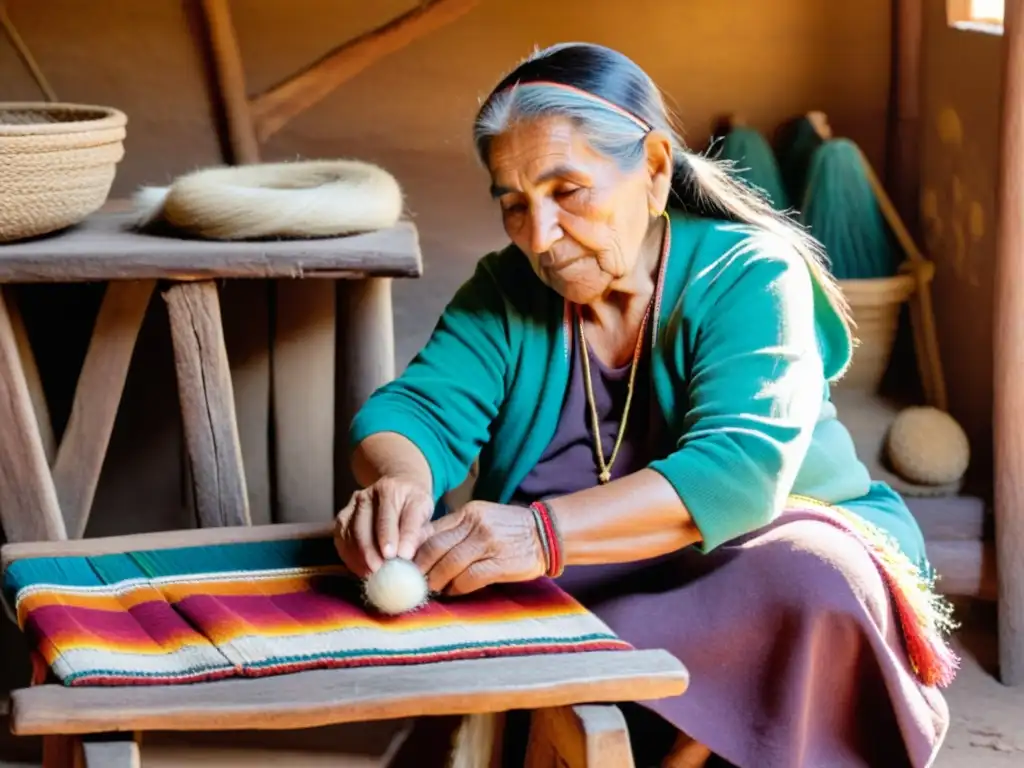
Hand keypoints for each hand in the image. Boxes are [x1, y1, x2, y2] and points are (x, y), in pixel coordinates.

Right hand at [334, 476, 434, 576]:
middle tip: (382, 567)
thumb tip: (407, 557)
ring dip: (362, 553)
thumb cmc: (413, 507)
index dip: (406, 536)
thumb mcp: (424, 517)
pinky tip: (359, 567)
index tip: (405, 555)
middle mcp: (382, 490)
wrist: (398, 486)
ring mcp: (360, 499)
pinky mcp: (346, 511)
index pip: (409, 515)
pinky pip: (341, 534)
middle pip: (378, 520)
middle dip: (378, 546)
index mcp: (409, 491)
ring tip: (370, 571)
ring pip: (356, 527)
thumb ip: (419, 535)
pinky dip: (348, 553)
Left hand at [413, 501, 546, 595]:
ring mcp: (488, 544)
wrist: (547, 533)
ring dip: (436, 581)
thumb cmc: (509, 529)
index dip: (414, 549)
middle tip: (413, 580)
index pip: (432, 530)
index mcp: (468, 513)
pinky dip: (456, 589)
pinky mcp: (498, 564)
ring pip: (448, 565)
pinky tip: (453, 592)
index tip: (405, 564)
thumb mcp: (482, 519)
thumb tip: (422, 548)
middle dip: (420, 567)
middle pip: (435, 547)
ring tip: (432, 588)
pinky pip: (468, 580)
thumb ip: (456, 530)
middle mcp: (475, 525)